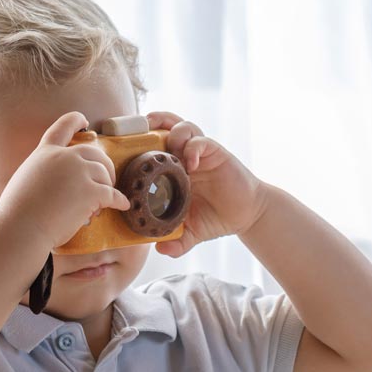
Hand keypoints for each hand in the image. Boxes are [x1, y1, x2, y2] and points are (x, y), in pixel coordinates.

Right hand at [0, 111, 131, 250]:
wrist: (21, 227)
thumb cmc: (18, 212)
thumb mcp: (26, 179)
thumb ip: (44, 172)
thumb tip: (60, 184)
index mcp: (45, 152)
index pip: (61, 128)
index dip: (74, 120)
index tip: (83, 119)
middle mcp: (64, 157)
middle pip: (94, 153)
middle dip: (104, 166)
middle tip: (107, 180)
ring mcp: (78, 172)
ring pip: (104, 174)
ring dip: (107, 187)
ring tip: (101, 202)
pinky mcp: (91, 191)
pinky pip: (112, 194)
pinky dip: (119, 201)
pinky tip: (122, 205)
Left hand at [146, 111, 266, 256]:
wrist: (246, 214)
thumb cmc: (217, 217)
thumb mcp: (192, 232)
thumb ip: (177, 241)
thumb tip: (161, 249)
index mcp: (175, 170)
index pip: (154, 146)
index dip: (140, 140)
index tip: (124, 145)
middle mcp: (186, 157)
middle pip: (166, 126)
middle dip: (153, 123)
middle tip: (141, 130)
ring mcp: (201, 154)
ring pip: (183, 127)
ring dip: (173, 132)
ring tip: (170, 149)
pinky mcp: (216, 153)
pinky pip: (201, 141)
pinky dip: (192, 148)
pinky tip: (190, 164)